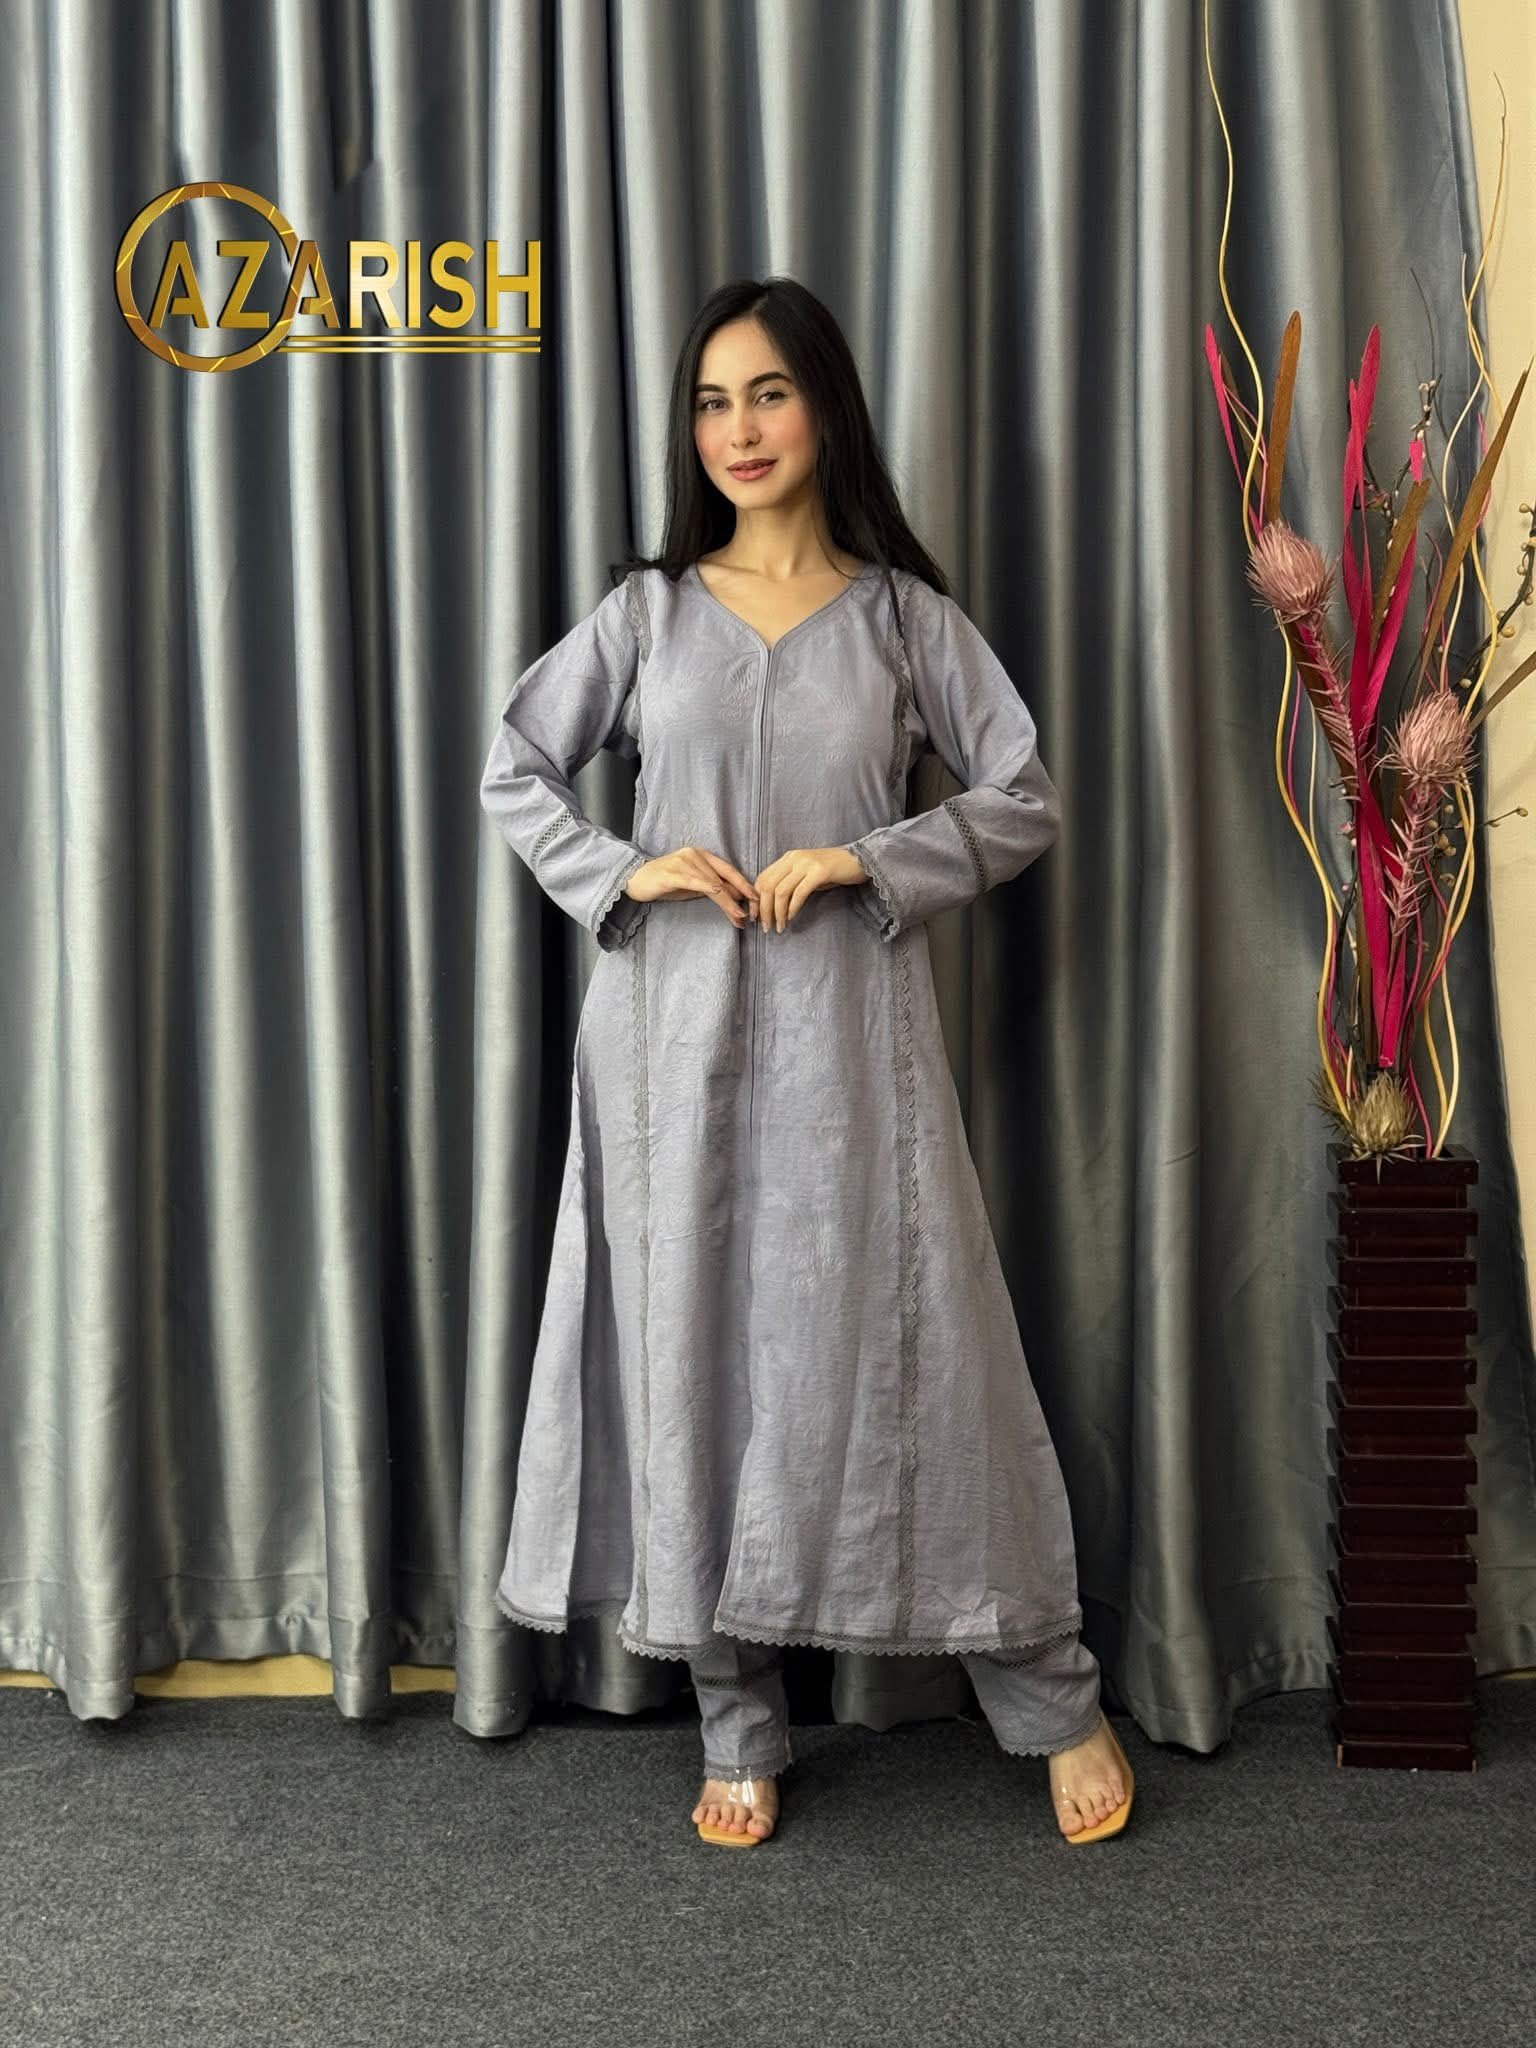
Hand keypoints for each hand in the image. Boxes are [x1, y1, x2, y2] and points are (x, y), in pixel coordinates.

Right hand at [625, 847, 758, 929]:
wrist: (636, 880)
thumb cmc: (666, 884)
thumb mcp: (694, 887)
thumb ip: (714, 890)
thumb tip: (738, 898)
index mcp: (703, 856)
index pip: (729, 871)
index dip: (744, 885)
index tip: (757, 900)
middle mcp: (695, 855)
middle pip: (724, 877)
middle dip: (740, 895)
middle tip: (752, 912)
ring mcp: (683, 862)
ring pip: (712, 883)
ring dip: (727, 901)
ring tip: (738, 916)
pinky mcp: (672, 872)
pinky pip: (693, 880)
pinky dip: (706, 886)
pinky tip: (718, 893)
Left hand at [753, 846, 865, 932]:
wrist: (860, 860)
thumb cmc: (833, 871)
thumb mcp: (807, 875)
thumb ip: (791, 883)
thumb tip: (773, 904)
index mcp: (788, 858)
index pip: (762, 878)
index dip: (755, 899)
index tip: (756, 917)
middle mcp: (794, 858)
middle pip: (768, 886)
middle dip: (764, 909)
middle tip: (766, 927)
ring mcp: (806, 863)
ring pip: (781, 891)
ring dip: (777, 912)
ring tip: (779, 927)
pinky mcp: (819, 871)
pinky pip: (799, 892)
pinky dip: (792, 908)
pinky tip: (791, 918)